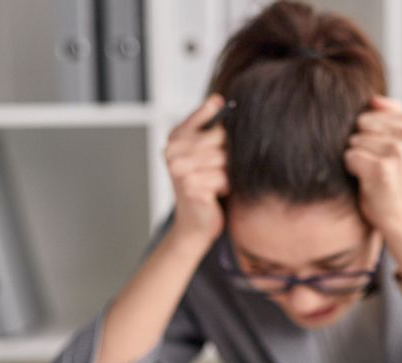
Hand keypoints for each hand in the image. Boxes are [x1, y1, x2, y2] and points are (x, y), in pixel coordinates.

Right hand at [163, 94, 229, 246]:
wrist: (195, 222)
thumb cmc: (204, 186)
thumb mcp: (203, 154)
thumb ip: (208, 129)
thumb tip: (219, 100)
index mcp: (175, 138)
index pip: (203, 114)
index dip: (216, 115)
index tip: (224, 110)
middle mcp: (173, 151)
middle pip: (219, 136)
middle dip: (229, 153)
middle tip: (223, 167)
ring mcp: (179, 169)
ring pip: (223, 158)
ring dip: (228, 172)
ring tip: (219, 181)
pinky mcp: (190, 186)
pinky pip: (223, 178)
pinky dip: (226, 186)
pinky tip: (217, 193)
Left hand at [344, 96, 401, 235]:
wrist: (400, 214)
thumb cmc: (394, 175)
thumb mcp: (399, 139)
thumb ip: (388, 113)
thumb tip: (371, 99)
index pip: (369, 112)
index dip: (371, 134)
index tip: (387, 153)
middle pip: (360, 124)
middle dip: (363, 144)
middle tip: (379, 163)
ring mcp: (398, 151)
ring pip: (353, 141)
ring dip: (358, 158)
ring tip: (375, 172)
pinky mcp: (383, 168)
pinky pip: (350, 156)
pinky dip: (353, 170)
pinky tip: (368, 180)